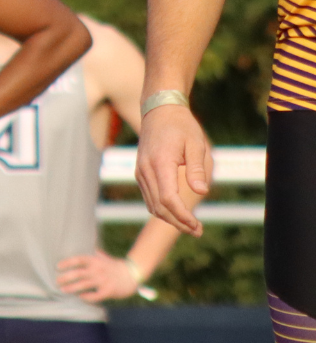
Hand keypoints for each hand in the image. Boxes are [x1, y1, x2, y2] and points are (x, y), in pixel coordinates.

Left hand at [56, 252, 143, 301]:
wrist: (133, 274)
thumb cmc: (115, 266)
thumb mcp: (104, 257)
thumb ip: (94, 254)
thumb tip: (84, 245)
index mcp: (95, 260)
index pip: (78, 260)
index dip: (67, 263)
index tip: (58, 267)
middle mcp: (98, 270)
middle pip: (78, 273)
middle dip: (66, 277)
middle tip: (57, 280)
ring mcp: (103, 281)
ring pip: (84, 285)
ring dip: (72, 288)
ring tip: (63, 290)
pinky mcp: (109, 291)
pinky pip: (95, 296)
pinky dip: (87, 297)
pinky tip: (80, 297)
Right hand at [134, 103, 211, 235]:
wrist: (159, 111)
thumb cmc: (181, 126)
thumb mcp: (195, 144)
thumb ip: (197, 168)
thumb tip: (201, 191)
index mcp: (160, 163)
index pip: (168, 199)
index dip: (182, 216)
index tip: (197, 225)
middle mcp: (146, 170)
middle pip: (159, 206)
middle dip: (178, 223)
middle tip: (198, 231)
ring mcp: (141, 172)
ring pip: (152, 204)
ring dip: (170, 218)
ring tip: (191, 226)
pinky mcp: (141, 173)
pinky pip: (149, 197)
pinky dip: (162, 209)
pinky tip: (177, 213)